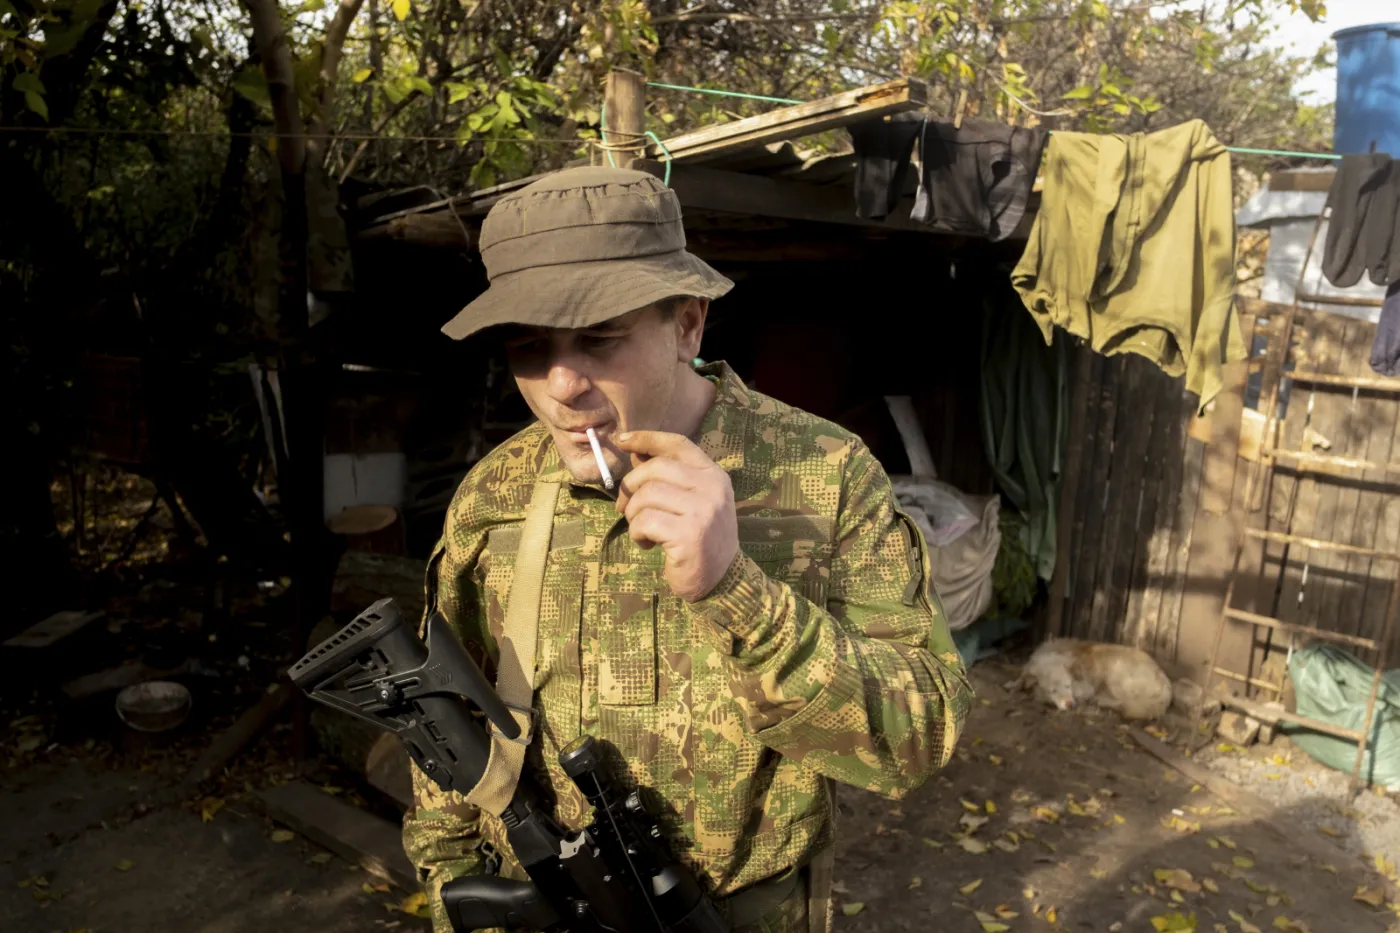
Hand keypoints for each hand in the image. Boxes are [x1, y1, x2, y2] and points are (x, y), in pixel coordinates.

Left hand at [614, 430, 738, 602]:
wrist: (722, 580)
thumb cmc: (700, 539)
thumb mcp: (691, 502)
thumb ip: (668, 478)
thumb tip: (636, 453)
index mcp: (714, 475)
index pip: (678, 444)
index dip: (648, 438)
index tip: (624, 440)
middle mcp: (712, 488)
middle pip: (655, 468)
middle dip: (631, 487)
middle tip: (625, 508)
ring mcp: (703, 511)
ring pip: (646, 496)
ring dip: (633, 514)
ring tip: (641, 530)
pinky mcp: (689, 535)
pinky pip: (645, 522)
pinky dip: (637, 533)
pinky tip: (647, 544)